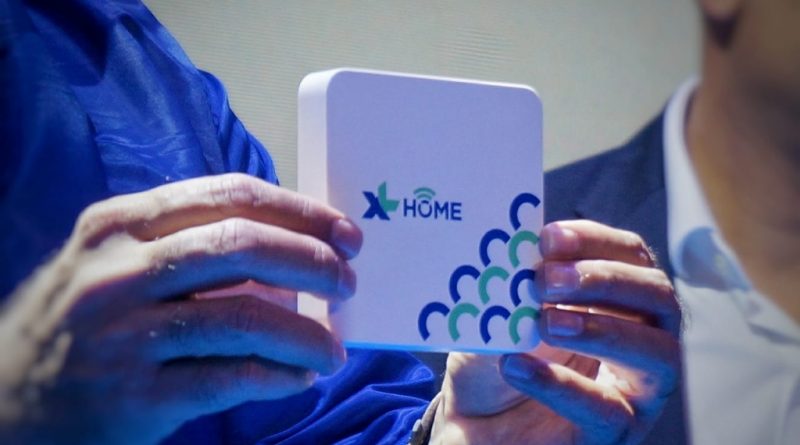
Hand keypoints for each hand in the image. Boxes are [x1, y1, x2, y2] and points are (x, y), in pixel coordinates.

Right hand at [0, 173, 361, 444]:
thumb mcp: (116, 261)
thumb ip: (189, 242)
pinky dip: (277, 376)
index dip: (300, 212)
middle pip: (242, 246)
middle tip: (347, 283)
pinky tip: (298, 377)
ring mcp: (124, 333)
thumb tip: (291, 247)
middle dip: (312, 261)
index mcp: (121, 223)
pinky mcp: (136, 395)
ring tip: (333, 350)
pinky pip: (230, 378)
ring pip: (244, 317)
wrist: (7, 400)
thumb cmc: (80, 320)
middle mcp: (119, 269)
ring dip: (306, 334)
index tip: (345, 233)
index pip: (230, 196)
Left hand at [431, 220, 680, 444]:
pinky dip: (561, 384)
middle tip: (547, 280)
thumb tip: (513, 251)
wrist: (473, 425)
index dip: (596, 241)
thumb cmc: (497, 361)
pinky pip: (605, 411)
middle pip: (659, 297)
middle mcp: (641, 342)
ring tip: (546, 324)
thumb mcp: (501, 314)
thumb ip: (514, 285)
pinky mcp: (612, 435)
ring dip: (603, 329)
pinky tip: (517, 365)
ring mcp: (634, 392)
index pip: (632, 257)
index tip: (548, 239)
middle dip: (604, 280)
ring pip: (658, 354)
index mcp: (618, 301)